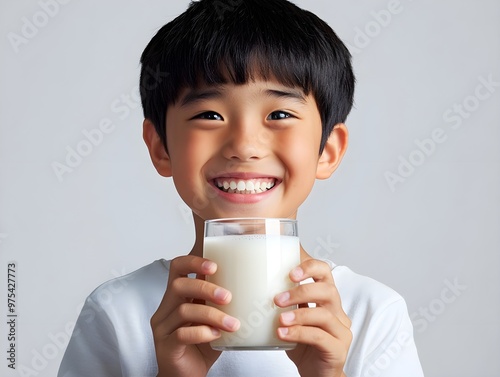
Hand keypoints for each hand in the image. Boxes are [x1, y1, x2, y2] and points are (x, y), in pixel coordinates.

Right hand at [151, 255, 239, 376]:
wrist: (187, 376)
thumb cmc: (202, 345)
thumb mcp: (212, 317)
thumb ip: (219, 302)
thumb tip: (249, 283)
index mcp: (176, 297)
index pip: (177, 268)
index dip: (194, 262)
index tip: (215, 266)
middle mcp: (166, 309)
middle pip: (179, 285)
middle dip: (206, 288)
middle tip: (228, 297)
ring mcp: (163, 328)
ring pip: (183, 310)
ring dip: (212, 315)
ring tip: (232, 324)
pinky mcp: (165, 346)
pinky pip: (182, 334)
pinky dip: (203, 332)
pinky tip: (216, 335)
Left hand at [274, 259, 351, 376]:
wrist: (315, 375)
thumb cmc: (302, 344)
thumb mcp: (292, 318)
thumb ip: (285, 302)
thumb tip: (257, 283)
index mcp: (327, 299)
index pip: (325, 272)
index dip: (310, 267)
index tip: (290, 273)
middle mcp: (338, 312)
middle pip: (328, 290)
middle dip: (301, 291)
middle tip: (278, 299)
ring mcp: (341, 331)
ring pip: (323, 314)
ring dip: (298, 314)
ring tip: (280, 319)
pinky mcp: (338, 349)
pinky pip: (319, 336)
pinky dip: (299, 333)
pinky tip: (282, 334)